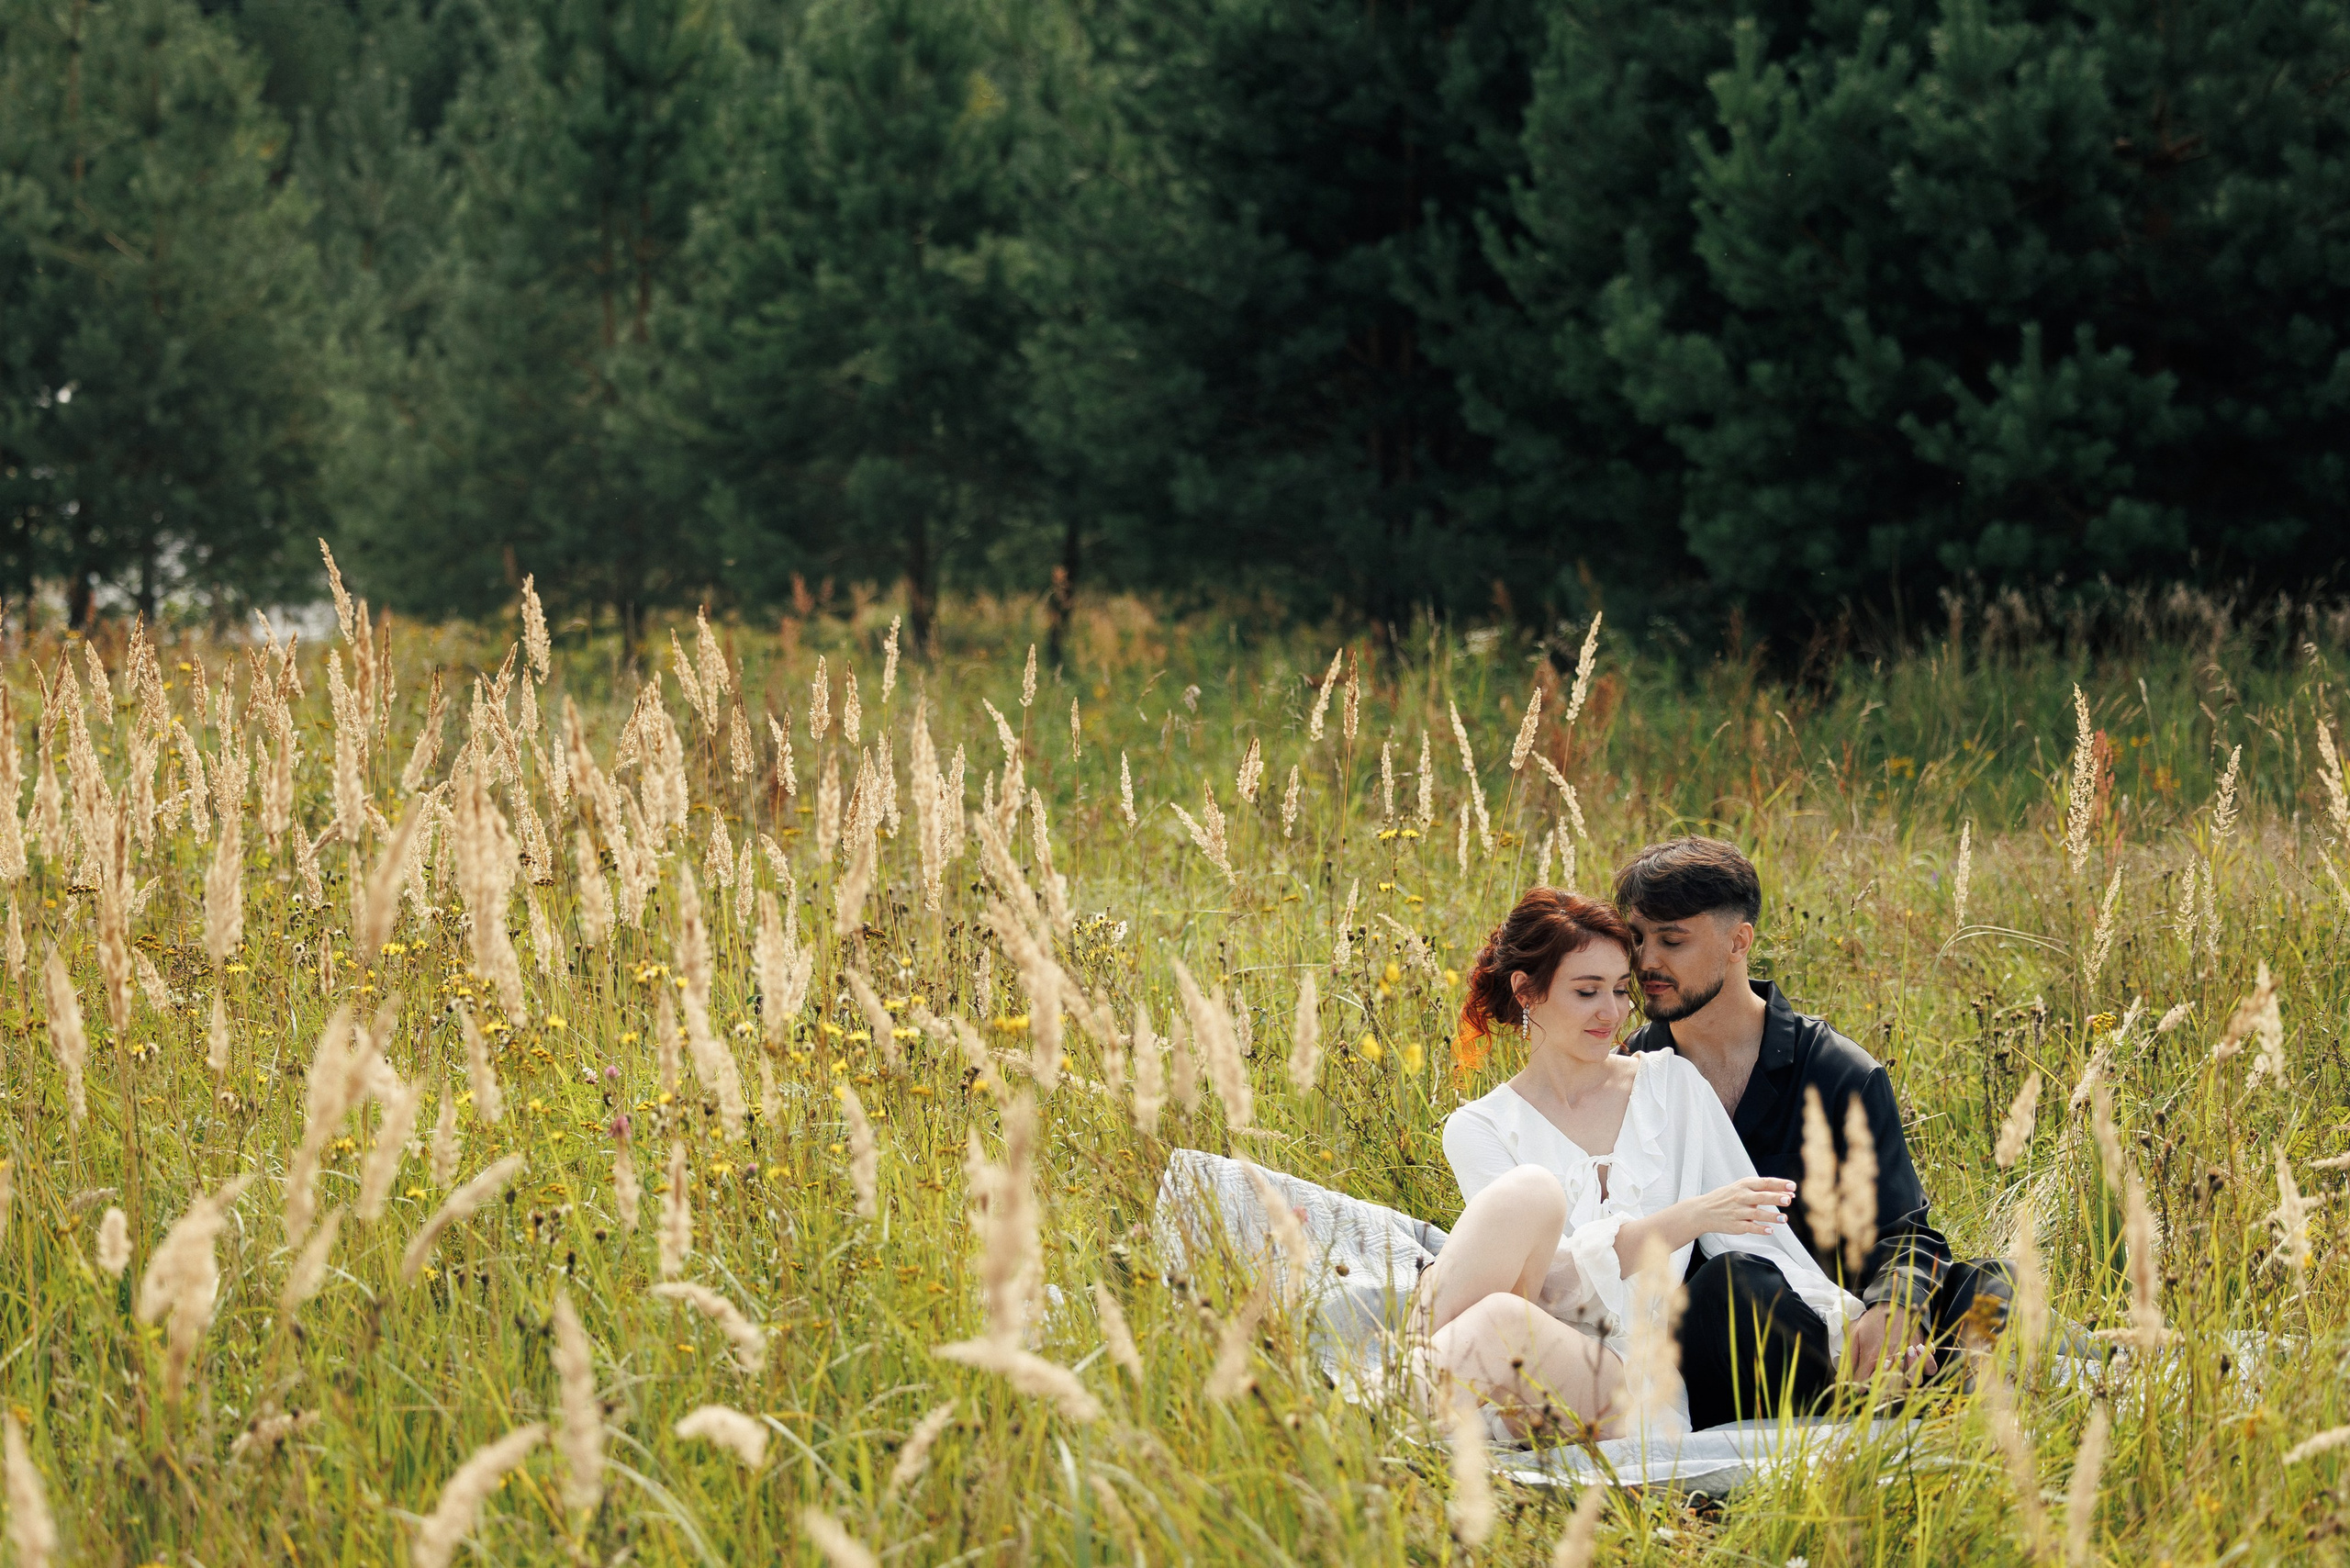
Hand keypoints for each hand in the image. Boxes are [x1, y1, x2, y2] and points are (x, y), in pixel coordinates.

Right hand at [1681, 1176, 1795, 1237]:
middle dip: (1775, 1198)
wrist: (1703, 1211)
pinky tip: (1770, 1230)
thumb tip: (1789, 1194)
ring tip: (1784, 1219)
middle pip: (1761, 1197)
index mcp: (1744, 1185)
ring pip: (1757, 1214)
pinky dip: (1760, 1229)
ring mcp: (1737, 1211)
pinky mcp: (1735, 1225)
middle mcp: (1741, 1197)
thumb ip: (1763, 1190)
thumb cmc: (1728, 1198)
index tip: (1793, 1186)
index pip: (1764, 1183)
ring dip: (1771, 1216)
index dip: (1779, 1184)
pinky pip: (1749, 1227)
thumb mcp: (1741, 1188)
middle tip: (1788, 1200)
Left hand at [1844, 1302, 1936, 1386]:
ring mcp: (1909, 1355)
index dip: (1861, 1386)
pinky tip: (1919, 1362)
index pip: (1864, 1382)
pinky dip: (1927, 1367)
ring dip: (1906, 1378)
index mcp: (1872, 1354)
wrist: (1892, 1303)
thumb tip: (1841, 1379)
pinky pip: (1931, 1367)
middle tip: (1879, 1379)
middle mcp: (1892, 1357)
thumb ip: (1849, 1359)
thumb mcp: (1854, 1335)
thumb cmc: (1872, 1320)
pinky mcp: (1922, 1351)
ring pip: (1912, 1379)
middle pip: (1890, 1386)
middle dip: (1882, 1388)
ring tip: (1900, 1367)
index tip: (1861, 1384)